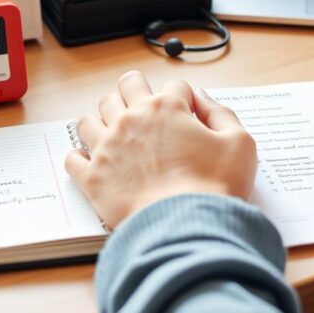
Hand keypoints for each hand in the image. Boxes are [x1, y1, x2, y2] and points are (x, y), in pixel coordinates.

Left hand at [65, 71, 256, 227]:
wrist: (187, 228)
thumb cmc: (215, 188)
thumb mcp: (240, 144)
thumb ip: (221, 113)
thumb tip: (201, 97)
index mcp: (167, 108)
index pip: (175, 86)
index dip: (185, 100)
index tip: (188, 117)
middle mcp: (132, 120)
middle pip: (124, 86)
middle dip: (136, 92)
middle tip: (147, 113)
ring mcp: (107, 147)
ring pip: (90, 118)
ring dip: (103, 121)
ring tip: (117, 136)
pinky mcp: (93, 178)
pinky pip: (73, 158)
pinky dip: (81, 158)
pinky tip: (94, 164)